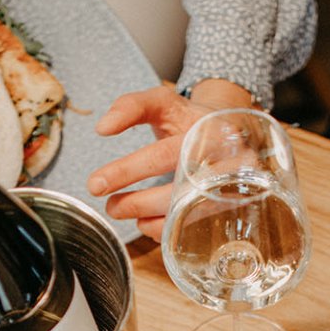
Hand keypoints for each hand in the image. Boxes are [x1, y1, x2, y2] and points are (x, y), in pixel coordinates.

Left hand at [89, 82, 253, 239]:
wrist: (230, 132)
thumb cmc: (190, 119)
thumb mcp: (163, 102)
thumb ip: (131, 106)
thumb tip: (103, 127)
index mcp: (209, 130)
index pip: (165, 155)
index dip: (128, 171)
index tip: (96, 184)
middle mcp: (228, 160)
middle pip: (179, 190)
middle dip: (138, 203)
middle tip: (110, 206)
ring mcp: (233, 187)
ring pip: (188, 212)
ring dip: (149, 217)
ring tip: (121, 211)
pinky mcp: (231, 207)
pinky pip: (195, 225)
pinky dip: (166, 228)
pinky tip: (145, 221)